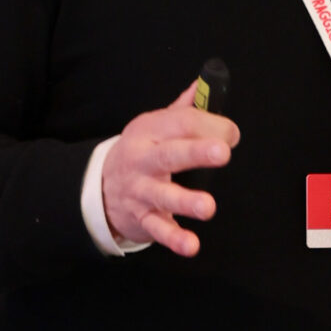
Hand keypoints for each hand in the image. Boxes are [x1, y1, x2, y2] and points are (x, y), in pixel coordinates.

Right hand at [102, 83, 240, 256]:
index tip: (231, 135)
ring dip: (185, 201)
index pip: (181, 123)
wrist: (99, 188)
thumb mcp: (154, 126)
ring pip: (163, 196)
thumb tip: (205, 84)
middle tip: (221, 153)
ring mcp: (141, 191)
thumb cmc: (140, 152)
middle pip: (170, 154)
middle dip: (196, 152)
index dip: (210, 126)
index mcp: (150, 132)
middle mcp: (143, 159)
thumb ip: (183, 109)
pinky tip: (191, 246)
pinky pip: (158, 230)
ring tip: (208, 206)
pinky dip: (174, 239)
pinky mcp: (142, 218)